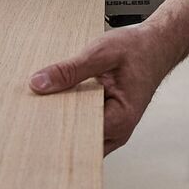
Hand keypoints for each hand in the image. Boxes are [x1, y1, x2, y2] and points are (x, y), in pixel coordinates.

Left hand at [28, 23, 176, 153]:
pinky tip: (58, 101)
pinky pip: (84, 126)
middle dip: (55, 129)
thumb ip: (70, 70)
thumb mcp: (101, 53)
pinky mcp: (107, 121)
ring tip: (43, 105)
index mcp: (120, 118)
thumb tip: (40, 83)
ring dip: (63, 122)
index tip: (32, 122)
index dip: (54, 130)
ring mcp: (113, 128)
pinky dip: (71, 115)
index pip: (79, 137)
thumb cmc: (138, 50)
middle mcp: (118, 131)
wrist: (157, 46)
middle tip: (31, 114)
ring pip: (79, 137)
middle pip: (77, 142)